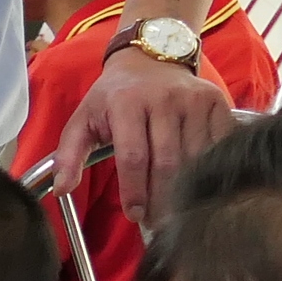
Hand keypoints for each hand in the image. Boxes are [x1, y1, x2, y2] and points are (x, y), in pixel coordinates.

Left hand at [54, 48, 235, 227]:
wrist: (150, 59)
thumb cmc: (114, 96)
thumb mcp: (83, 119)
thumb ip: (68, 155)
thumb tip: (63, 190)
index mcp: (127, 103)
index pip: (133, 157)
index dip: (135, 192)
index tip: (135, 216)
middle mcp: (163, 98)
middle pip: (167, 162)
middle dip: (162, 198)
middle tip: (158, 222)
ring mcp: (193, 99)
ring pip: (195, 157)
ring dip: (187, 189)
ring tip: (177, 208)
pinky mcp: (215, 101)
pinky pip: (219, 143)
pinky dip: (211, 167)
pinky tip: (200, 183)